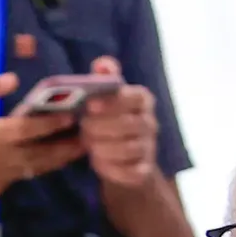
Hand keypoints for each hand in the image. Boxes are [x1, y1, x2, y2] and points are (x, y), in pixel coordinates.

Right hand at [0, 72, 88, 204]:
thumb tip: (13, 80)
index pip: (31, 129)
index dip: (54, 123)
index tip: (73, 115)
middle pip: (41, 154)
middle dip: (66, 147)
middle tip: (88, 137)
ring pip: (35, 169)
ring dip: (56, 160)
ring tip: (76, 150)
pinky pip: (20, 177)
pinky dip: (34, 167)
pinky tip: (45, 159)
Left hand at [74, 56, 161, 188]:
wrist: (121, 158)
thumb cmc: (108, 119)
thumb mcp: (105, 97)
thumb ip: (104, 79)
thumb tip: (102, 64)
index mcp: (142, 100)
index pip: (134, 98)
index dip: (113, 101)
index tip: (91, 104)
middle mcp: (150, 123)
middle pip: (131, 125)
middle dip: (103, 127)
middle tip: (84, 127)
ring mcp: (149, 148)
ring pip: (130, 149)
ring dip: (105, 147)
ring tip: (90, 144)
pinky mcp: (143, 170)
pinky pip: (131, 172)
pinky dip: (112, 168)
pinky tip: (99, 162)